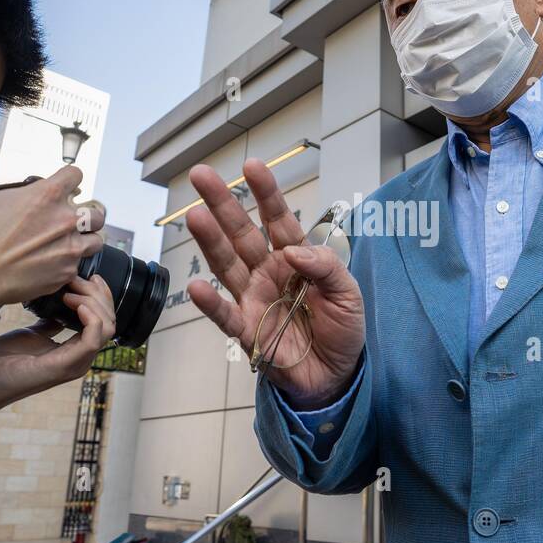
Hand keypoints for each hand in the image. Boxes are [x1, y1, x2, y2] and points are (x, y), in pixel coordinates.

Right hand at [0, 166, 104, 306]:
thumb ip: (6, 192)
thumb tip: (1, 192)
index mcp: (48, 194)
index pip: (76, 175)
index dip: (69, 181)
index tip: (65, 188)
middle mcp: (65, 219)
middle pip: (96, 212)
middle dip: (85, 216)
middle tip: (70, 223)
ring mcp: (70, 247)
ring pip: (96, 241)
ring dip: (84, 241)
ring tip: (67, 246)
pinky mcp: (67, 272)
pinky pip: (78, 266)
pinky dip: (68, 266)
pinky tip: (51, 266)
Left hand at [0, 275, 116, 446]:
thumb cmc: (2, 361)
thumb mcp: (32, 333)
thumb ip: (51, 323)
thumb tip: (59, 306)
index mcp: (76, 351)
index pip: (106, 321)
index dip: (101, 296)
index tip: (87, 276)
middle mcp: (82, 358)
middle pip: (110, 321)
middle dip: (97, 294)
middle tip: (75, 280)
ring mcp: (75, 363)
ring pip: (106, 327)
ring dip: (93, 302)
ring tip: (70, 292)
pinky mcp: (64, 366)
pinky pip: (92, 339)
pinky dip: (90, 317)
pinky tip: (73, 303)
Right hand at [185, 159, 364, 408]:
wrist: (336, 376)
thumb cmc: (342, 330)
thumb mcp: (348, 293)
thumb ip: (326, 267)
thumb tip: (292, 251)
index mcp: (294, 259)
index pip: (277, 219)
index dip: (265, 193)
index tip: (252, 166)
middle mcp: (268, 273)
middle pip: (241, 233)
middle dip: (223, 204)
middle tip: (201, 175)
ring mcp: (254, 300)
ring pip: (227, 265)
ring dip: (210, 241)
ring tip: (194, 216)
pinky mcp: (247, 331)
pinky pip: (225, 315)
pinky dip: (211, 303)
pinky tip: (197, 286)